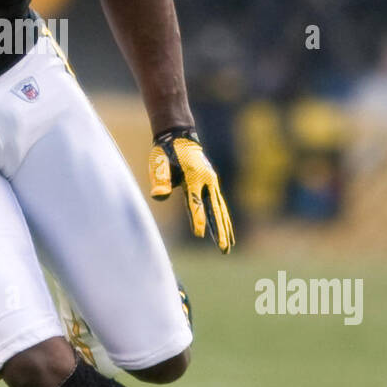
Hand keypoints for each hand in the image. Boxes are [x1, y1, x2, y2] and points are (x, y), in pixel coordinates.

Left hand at [148, 127, 234, 253]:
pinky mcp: (211, 185)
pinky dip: (222, 219)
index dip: (197, 218)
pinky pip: (218, 205)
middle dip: (219, 230)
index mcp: (193, 176)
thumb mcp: (159, 162)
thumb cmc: (166, 151)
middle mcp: (206, 180)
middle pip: (214, 209)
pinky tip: (226, 232)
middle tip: (223, 249)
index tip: (198, 235)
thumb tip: (158, 196)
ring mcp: (211, 182)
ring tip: (228, 246)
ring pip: (220, 209)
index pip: (195, 201)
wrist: (178, 136)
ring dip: (224, 228)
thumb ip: (161, 178)